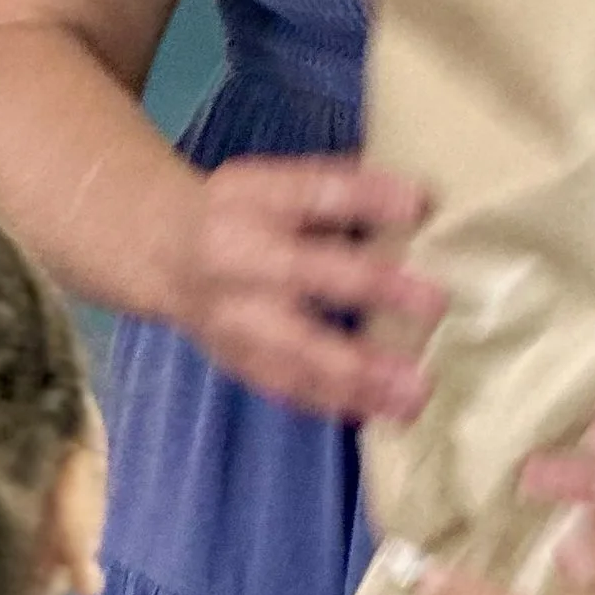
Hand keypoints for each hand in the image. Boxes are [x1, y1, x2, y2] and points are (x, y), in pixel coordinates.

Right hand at [170, 155, 445, 425]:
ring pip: (295, 350)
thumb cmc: (241, 209)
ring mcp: (231, 317)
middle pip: (304, 273)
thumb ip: (337, 187)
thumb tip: (420, 200)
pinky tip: (378, 416)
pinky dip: (331, 403)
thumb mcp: (275, 179)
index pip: (311, 192)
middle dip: (371, 288)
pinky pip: (285, 387)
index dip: (363, 197)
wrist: (159, 252)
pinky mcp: (234, 360)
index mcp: (251, 198)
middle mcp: (236, 257)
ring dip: (359, 376)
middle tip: (435, 303)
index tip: (419, 203)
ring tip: (415, 395)